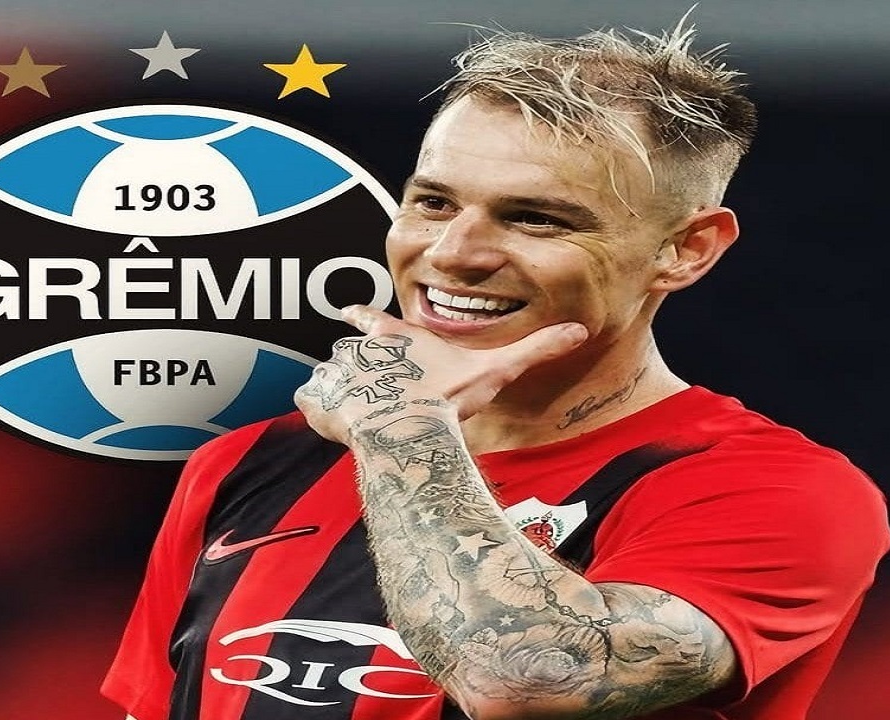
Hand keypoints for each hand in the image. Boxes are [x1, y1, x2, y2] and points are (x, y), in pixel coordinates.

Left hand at [293, 305, 587, 442]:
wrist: (407, 431)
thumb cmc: (448, 399)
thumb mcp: (495, 370)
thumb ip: (535, 350)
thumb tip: (579, 332)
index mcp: (394, 336)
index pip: (369, 316)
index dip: (358, 315)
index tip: (345, 310)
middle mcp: (359, 348)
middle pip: (349, 355)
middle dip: (357, 373)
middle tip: (373, 395)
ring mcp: (333, 373)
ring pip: (328, 379)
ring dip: (338, 395)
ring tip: (357, 416)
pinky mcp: (316, 402)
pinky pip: (310, 405)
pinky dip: (320, 415)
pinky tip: (338, 428)